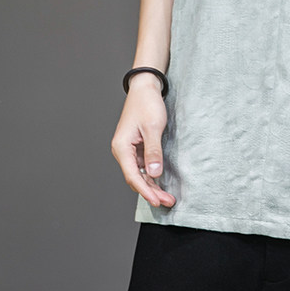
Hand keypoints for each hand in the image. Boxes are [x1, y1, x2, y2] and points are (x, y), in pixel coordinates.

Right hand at [110, 75, 175, 207]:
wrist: (145, 88)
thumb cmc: (147, 104)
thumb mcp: (153, 127)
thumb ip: (153, 151)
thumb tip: (153, 173)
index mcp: (122, 147)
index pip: (132, 176)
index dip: (145, 190)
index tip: (157, 200)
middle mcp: (123, 151)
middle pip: (135, 178)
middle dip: (151, 192)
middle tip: (167, 202)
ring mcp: (130, 150)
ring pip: (139, 174)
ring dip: (152, 186)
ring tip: (167, 197)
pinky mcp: (137, 147)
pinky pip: (143, 167)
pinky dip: (152, 176)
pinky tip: (161, 184)